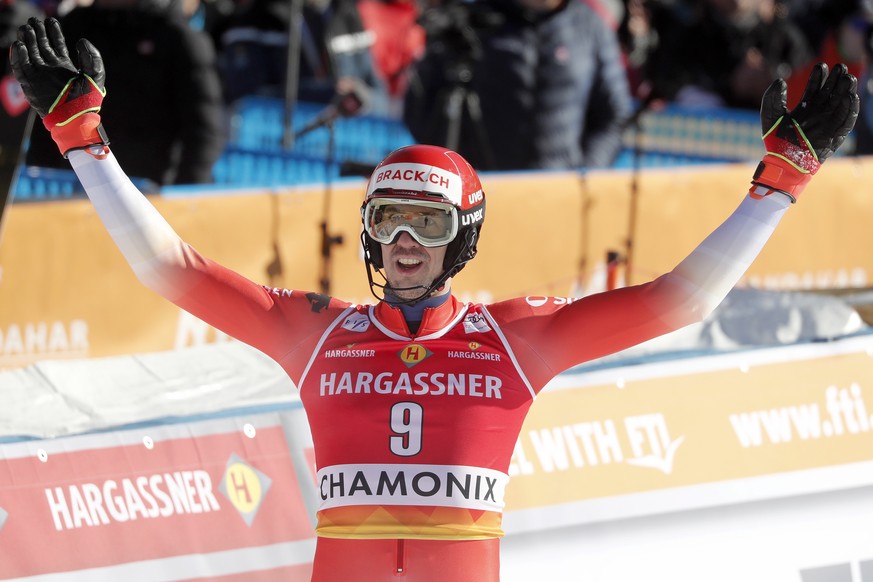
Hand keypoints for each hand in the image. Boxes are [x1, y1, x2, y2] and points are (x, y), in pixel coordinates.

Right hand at [9, 17, 108, 157]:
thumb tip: (81, 40)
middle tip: (33, 21)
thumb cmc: (87, 100)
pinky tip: (20, 45)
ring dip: (26, 40)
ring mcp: (39, 75)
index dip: (53, 31)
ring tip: (26, 29)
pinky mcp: (29, 84)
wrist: (76, 118)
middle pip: (40, 45)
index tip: (51, 20)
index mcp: (64, 65)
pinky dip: (19, 57)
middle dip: (36, 32)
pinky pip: (20, 68)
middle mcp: (50, 68)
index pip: (56, 43)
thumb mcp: (95, 76)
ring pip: (29, 53)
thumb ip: (92, 57)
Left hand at [750, 63, 858, 201]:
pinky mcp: (835, 135)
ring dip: (846, 90)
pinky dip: (850, 109)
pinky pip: (846, 120)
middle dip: (836, 79)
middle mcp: (819, 113)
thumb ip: (772, 97)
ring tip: (847, 78)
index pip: (815, 88)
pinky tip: (850, 96)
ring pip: (841, 103)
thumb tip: (780, 80)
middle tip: (839, 67)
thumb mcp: (770, 116)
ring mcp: (828, 123)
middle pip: (831, 92)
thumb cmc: (776, 140)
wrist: (783, 161)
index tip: (820, 66)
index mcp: (805, 108)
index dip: (818, 77)